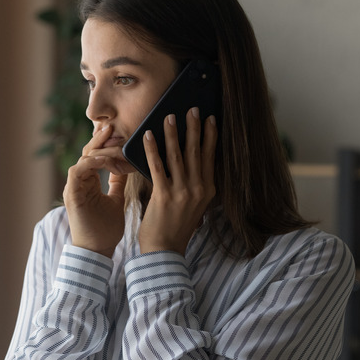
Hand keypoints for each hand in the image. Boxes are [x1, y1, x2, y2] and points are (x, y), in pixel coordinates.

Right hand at [63, 125, 134, 256]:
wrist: (97, 251)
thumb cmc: (106, 229)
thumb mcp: (116, 199)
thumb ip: (118, 182)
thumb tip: (125, 166)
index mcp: (89, 181)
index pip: (96, 155)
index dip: (107, 144)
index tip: (122, 134)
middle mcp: (79, 181)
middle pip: (88, 152)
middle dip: (101, 139)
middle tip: (114, 126)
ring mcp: (74, 187)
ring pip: (83, 158)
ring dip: (99, 150)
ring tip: (114, 142)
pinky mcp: (72, 194)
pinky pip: (77, 171)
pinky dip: (90, 163)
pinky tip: (105, 159)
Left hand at [139, 108, 216, 253]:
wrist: (164, 250)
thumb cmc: (176, 227)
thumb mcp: (194, 206)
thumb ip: (195, 186)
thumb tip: (191, 163)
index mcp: (207, 191)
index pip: (210, 157)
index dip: (210, 136)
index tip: (211, 119)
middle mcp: (198, 189)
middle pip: (196, 152)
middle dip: (194, 128)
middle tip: (192, 109)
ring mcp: (182, 192)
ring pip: (177, 155)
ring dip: (173, 133)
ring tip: (169, 116)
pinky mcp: (164, 195)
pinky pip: (157, 166)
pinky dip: (152, 149)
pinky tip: (148, 135)